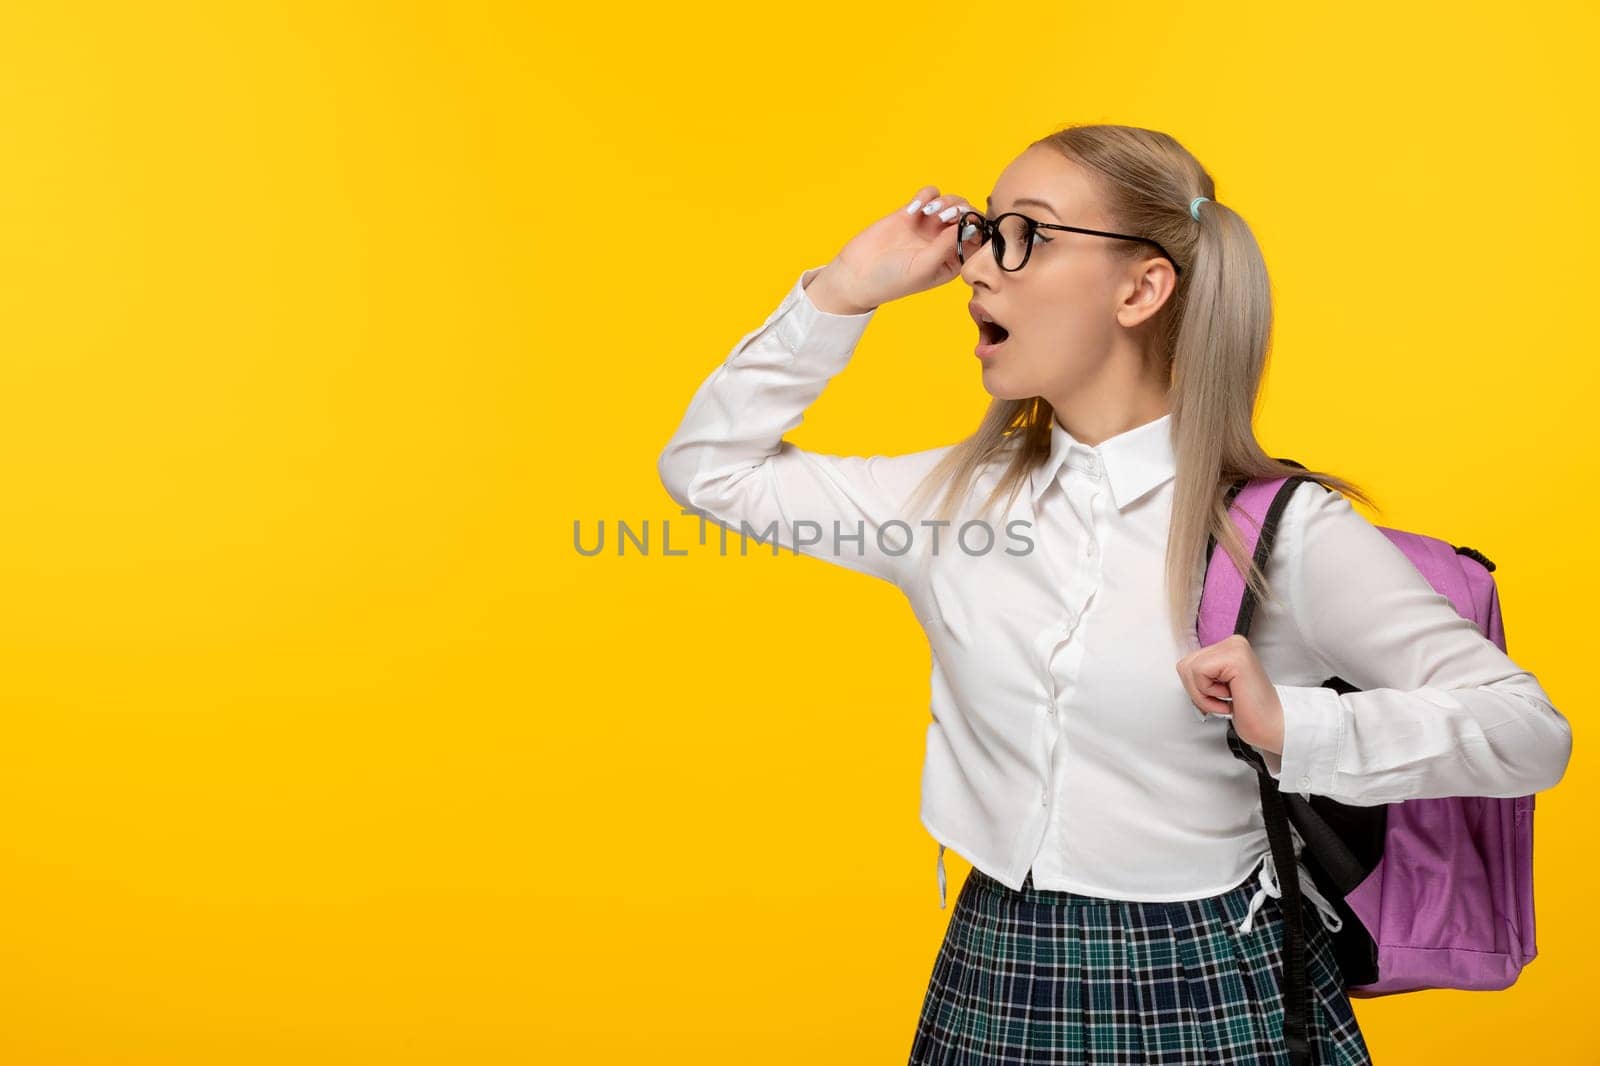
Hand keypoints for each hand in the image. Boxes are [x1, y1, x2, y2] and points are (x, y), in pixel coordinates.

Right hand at [813, 184, 979, 311]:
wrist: (857, 274)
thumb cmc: (891, 280)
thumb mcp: (924, 267)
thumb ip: (946, 245)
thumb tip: (967, 224)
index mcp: (953, 260)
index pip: (977, 238)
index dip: (977, 227)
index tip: (967, 225)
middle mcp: (943, 242)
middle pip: (966, 216)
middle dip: (961, 211)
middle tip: (945, 215)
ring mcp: (927, 227)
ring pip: (949, 202)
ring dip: (944, 201)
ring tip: (928, 212)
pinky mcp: (910, 214)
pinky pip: (928, 195)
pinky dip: (925, 196)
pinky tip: (913, 210)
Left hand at [1174, 634, 1285, 753]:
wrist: (1271, 726)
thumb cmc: (1248, 711)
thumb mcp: (1217, 685)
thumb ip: (1202, 672)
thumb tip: (1181, 668)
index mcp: (1229, 647)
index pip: (1188, 662)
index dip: (1196, 688)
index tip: (1219, 697)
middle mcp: (1232, 642)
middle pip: (1184, 665)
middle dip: (1197, 691)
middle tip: (1223, 699)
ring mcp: (1234, 647)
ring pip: (1189, 669)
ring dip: (1203, 694)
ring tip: (1227, 698)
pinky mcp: (1235, 657)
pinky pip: (1198, 673)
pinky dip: (1208, 694)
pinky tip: (1230, 698)